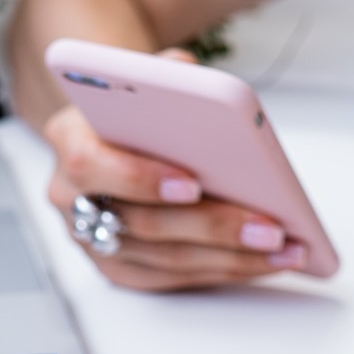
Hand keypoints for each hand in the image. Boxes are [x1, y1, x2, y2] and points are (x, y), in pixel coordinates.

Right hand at [41, 52, 308, 290]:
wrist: (114, 129)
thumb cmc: (136, 105)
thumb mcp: (147, 76)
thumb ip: (166, 74)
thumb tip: (192, 79)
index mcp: (68, 139)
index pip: (92, 165)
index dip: (140, 178)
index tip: (193, 183)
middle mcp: (70, 196)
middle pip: (141, 223)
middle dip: (212, 227)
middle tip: (269, 228)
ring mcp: (91, 238)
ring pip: (164, 259)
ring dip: (230, 257)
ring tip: (285, 249)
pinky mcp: (118, 268)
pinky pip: (173, 279)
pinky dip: (223, 271)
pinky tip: (264, 262)